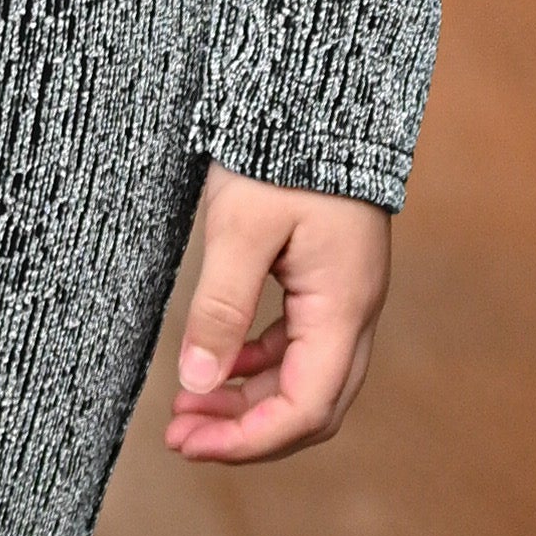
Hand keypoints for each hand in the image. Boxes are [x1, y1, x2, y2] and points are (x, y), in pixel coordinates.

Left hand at [163, 170, 391, 458]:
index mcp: (342, 306)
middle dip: (246, 432)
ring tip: (188, 409)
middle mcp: (356, 311)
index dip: (246, 440)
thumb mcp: (239, 226)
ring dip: (250, 402)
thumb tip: (198, 385)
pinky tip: (219, 362)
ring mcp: (347, 296)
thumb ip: (220, 307)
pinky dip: (259, 365)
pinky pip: (301, 345)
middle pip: (312, 408)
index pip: (305, 408)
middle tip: (179, 437)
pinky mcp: (331, 279)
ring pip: (307, 380)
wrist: (319, 92)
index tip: (187, 444)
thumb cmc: (281, 150)